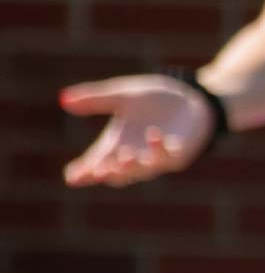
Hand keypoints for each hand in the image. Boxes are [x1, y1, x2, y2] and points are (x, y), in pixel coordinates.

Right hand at [59, 75, 215, 186]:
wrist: (191, 96)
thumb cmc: (155, 99)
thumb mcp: (122, 95)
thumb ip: (96, 99)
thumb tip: (64, 99)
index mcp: (115, 146)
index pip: (95, 164)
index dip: (83, 173)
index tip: (72, 176)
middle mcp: (134, 156)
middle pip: (116, 174)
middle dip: (106, 174)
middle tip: (96, 171)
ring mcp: (156, 158)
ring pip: (141, 171)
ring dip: (132, 166)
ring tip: (123, 156)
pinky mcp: (179, 154)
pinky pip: (168, 158)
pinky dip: (159, 149)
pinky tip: (154, 135)